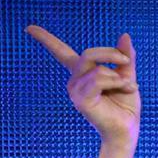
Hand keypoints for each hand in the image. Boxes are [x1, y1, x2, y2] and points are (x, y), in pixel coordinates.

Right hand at [26, 25, 139, 144]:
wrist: (128, 129)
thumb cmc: (126, 106)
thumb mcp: (127, 75)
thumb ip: (125, 57)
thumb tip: (125, 35)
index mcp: (83, 73)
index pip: (60, 52)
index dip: (45, 39)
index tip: (29, 28)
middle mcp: (75, 80)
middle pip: (88, 53)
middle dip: (110, 54)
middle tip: (126, 62)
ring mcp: (75, 90)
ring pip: (96, 68)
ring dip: (118, 75)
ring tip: (128, 87)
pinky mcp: (81, 99)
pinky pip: (97, 79)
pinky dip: (115, 81)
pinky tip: (124, 88)